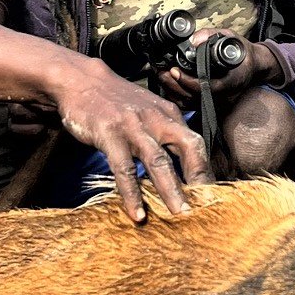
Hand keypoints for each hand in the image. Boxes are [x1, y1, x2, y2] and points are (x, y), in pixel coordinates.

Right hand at [46, 55, 207, 222]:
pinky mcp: (110, 134)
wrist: (82, 80)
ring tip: (178, 214)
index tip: (212, 196)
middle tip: (206, 206)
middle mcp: (156, 119)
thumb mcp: (148, 111)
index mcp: (169, 115)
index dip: (206, 171)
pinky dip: (132, 194)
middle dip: (199, 178)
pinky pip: (124, 169)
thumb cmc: (116, 101)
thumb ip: (165, 132)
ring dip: (170, 190)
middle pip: (188, 148)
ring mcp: (133, 126)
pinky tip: (137, 213)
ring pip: (158, 161)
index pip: (196, 144)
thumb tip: (183, 164)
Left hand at [159, 32, 270, 104]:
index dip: (188, 81)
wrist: (255, 67)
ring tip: (162, 75)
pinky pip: (190, 106)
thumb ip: (212, 36)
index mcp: (232, 82)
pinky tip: (169, 83)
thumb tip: (193, 40)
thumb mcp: (231, 37)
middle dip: (174, 85)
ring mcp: (218, 103)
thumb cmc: (243, 53)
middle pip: (194, 98)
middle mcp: (224, 97)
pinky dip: (176, 96)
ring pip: (190, 104)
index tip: (175, 69)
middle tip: (161, 70)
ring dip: (172, 90)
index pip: (207, 87)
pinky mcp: (211, 105)